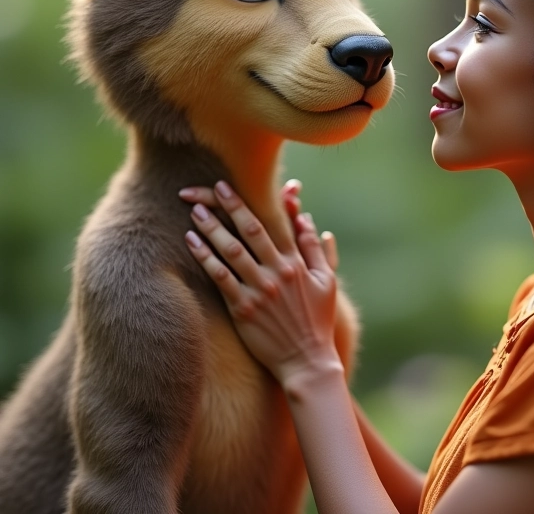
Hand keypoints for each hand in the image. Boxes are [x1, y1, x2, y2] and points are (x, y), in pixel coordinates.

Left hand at [180, 181, 342, 386]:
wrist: (307, 362)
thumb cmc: (318, 321)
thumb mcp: (327, 282)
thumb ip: (317, 249)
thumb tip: (308, 219)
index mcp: (296, 262)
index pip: (272, 223)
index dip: (248, 204)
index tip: (229, 188)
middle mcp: (276, 272)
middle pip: (248, 231)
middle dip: (227, 207)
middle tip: (209, 188)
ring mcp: (259, 290)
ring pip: (230, 251)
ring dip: (211, 228)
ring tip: (195, 211)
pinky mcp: (243, 309)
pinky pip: (220, 277)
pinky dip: (205, 257)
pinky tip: (191, 243)